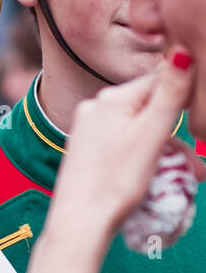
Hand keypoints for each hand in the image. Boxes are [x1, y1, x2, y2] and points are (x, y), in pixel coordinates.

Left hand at [29, 50, 200, 272]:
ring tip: (191, 177)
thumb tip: (181, 50)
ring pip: (142, 129)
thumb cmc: (116, 180)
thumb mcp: (151, 135)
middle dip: (180, 133)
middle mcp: (96, 107)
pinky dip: (148, 157)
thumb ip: (169, 94)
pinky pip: (127, 143)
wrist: (80, 222)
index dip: (186, 93)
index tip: (204, 111)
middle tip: (199, 165)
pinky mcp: (89, 149)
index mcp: (110, 98)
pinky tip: (162, 177)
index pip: (158, 81)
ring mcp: (89, 128)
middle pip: (152, 108)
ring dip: (168, 150)